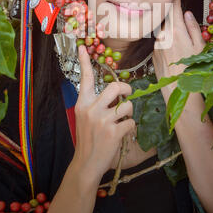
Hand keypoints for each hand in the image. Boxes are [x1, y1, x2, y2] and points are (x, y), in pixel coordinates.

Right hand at [73, 44, 135, 181]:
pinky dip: (130, 128)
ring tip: (122, 122)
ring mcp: (101, 121)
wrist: (85, 165)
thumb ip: (95, 105)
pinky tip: (122, 135)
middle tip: (127, 96)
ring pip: (127, 106)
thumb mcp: (84, 119)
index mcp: (82, 104)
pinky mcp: (113, 132)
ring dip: (129, 113)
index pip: (85, 79)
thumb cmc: (88, 140)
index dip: (85, 62)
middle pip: (115, 87)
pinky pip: (131, 122)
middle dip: (126, 89)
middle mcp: (90, 109)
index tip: (83, 48)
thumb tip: (115, 94)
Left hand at [152, 0, 204, 90]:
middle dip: (172, 13)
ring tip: (180, 41)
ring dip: (170, 30)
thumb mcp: (200, 47)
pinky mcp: (153, 54)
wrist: (177, 89)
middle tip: (178, 10)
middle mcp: (163, 36)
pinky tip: (174, 52)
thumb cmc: (193, 69)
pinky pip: (160, 42)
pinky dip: (166, 42)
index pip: (174, 7)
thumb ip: (193, 28)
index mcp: (176, 32)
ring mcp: (156, 45)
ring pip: (163, 31)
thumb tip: (188, 14)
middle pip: (167, 18)